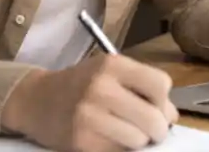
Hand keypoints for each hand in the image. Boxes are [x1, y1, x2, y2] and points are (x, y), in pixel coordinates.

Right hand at [2, 55, 178, 151]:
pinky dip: (121, 149)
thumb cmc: (80, 85)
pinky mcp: (81, 142)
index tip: (156, 105)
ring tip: (127, 133)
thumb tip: (172, 115)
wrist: (36, 100)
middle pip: (154, 118)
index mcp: (112, 65)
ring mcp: (89, 116)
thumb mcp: (109, 72)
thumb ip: (142, 86)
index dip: (163, 100)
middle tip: (151, 130)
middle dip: (158, 129)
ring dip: (139, 141)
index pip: (161, 85)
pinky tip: (110, 139)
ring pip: (139, 140)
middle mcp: (101, 88)